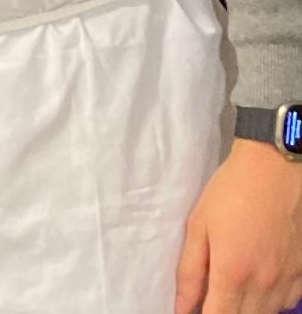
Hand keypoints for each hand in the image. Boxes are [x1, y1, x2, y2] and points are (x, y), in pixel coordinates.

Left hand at [175, 139, 301, 313]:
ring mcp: (288, 282)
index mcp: (233, 274)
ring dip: (246, 309)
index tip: (192, 312)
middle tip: (210, 297)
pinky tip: (256, 282)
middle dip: (223, 313)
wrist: (277, 170)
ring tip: (230, 288)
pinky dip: (268, 302)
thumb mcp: (198, 227)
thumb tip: (181, 307)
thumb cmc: (231, 193)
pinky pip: (285, 303)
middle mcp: (265, 286)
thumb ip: (189, 273)